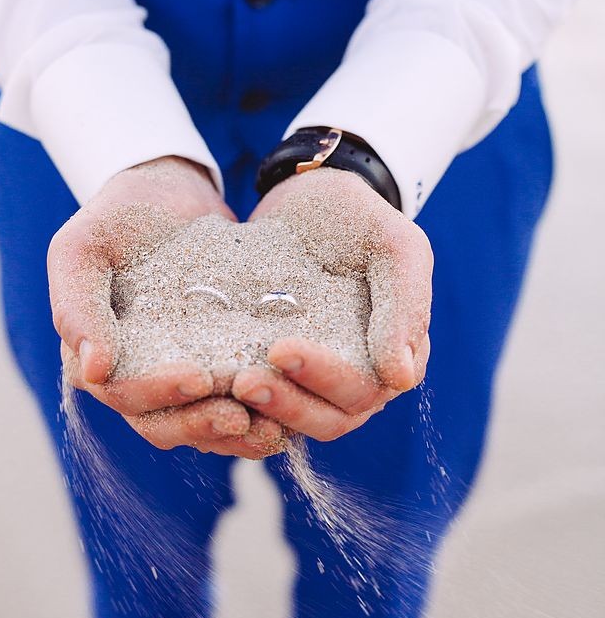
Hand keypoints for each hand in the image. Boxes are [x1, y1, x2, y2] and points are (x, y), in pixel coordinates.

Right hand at [49, 156, 285, 457]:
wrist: (168, 193)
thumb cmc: (117, 217)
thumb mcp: (82, 248)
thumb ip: (75, 306)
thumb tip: (94, 372)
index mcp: (97, 361)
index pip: (124, 394)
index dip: (159, 393)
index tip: (198, 377)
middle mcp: (134, 381)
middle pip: (162, 425)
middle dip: (201, 424)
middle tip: (238, 416)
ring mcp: (175, 381)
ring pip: (200, 427)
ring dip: (233, 436)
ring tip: (270, 430)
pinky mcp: (214, 370)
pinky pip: (232, 408)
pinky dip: (257, 417)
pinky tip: (287, 417)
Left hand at [231, 168, 432, 440]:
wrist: (307, 195)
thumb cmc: (357, 218)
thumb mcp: (394, 245)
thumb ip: (406, 306)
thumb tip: (401, 379)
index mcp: (393, 360)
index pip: (363, 390)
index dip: (324, 378)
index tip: (281, 349)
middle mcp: (357, 382)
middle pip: (328, 420)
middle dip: (287, 404)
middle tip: (244, 382)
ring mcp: (314, 384)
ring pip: (294, 422)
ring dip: (262, 412)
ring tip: (228, 385)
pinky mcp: (275, 375)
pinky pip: (261, 409)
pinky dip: (237, 408)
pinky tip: (210, 391)